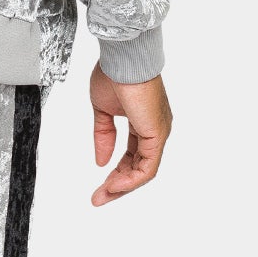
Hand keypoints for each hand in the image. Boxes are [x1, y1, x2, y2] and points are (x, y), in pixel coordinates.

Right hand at [90, 64, 171, 206]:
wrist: (123, 59)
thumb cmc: (115, 73)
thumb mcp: (103, 111)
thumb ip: (104, 136)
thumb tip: (101, 160)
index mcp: (143, 122)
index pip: (132, 156)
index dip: (116, 172)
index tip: (99, 184)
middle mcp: (155, 130)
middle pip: (139, 167)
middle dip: (118, 185)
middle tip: (99, 197)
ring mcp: (158, 133)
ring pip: (144, 171)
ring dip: (122, 186)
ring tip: (103, 195)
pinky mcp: (156, 135)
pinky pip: (147, 167)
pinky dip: (130, 180)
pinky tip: (114, 185)